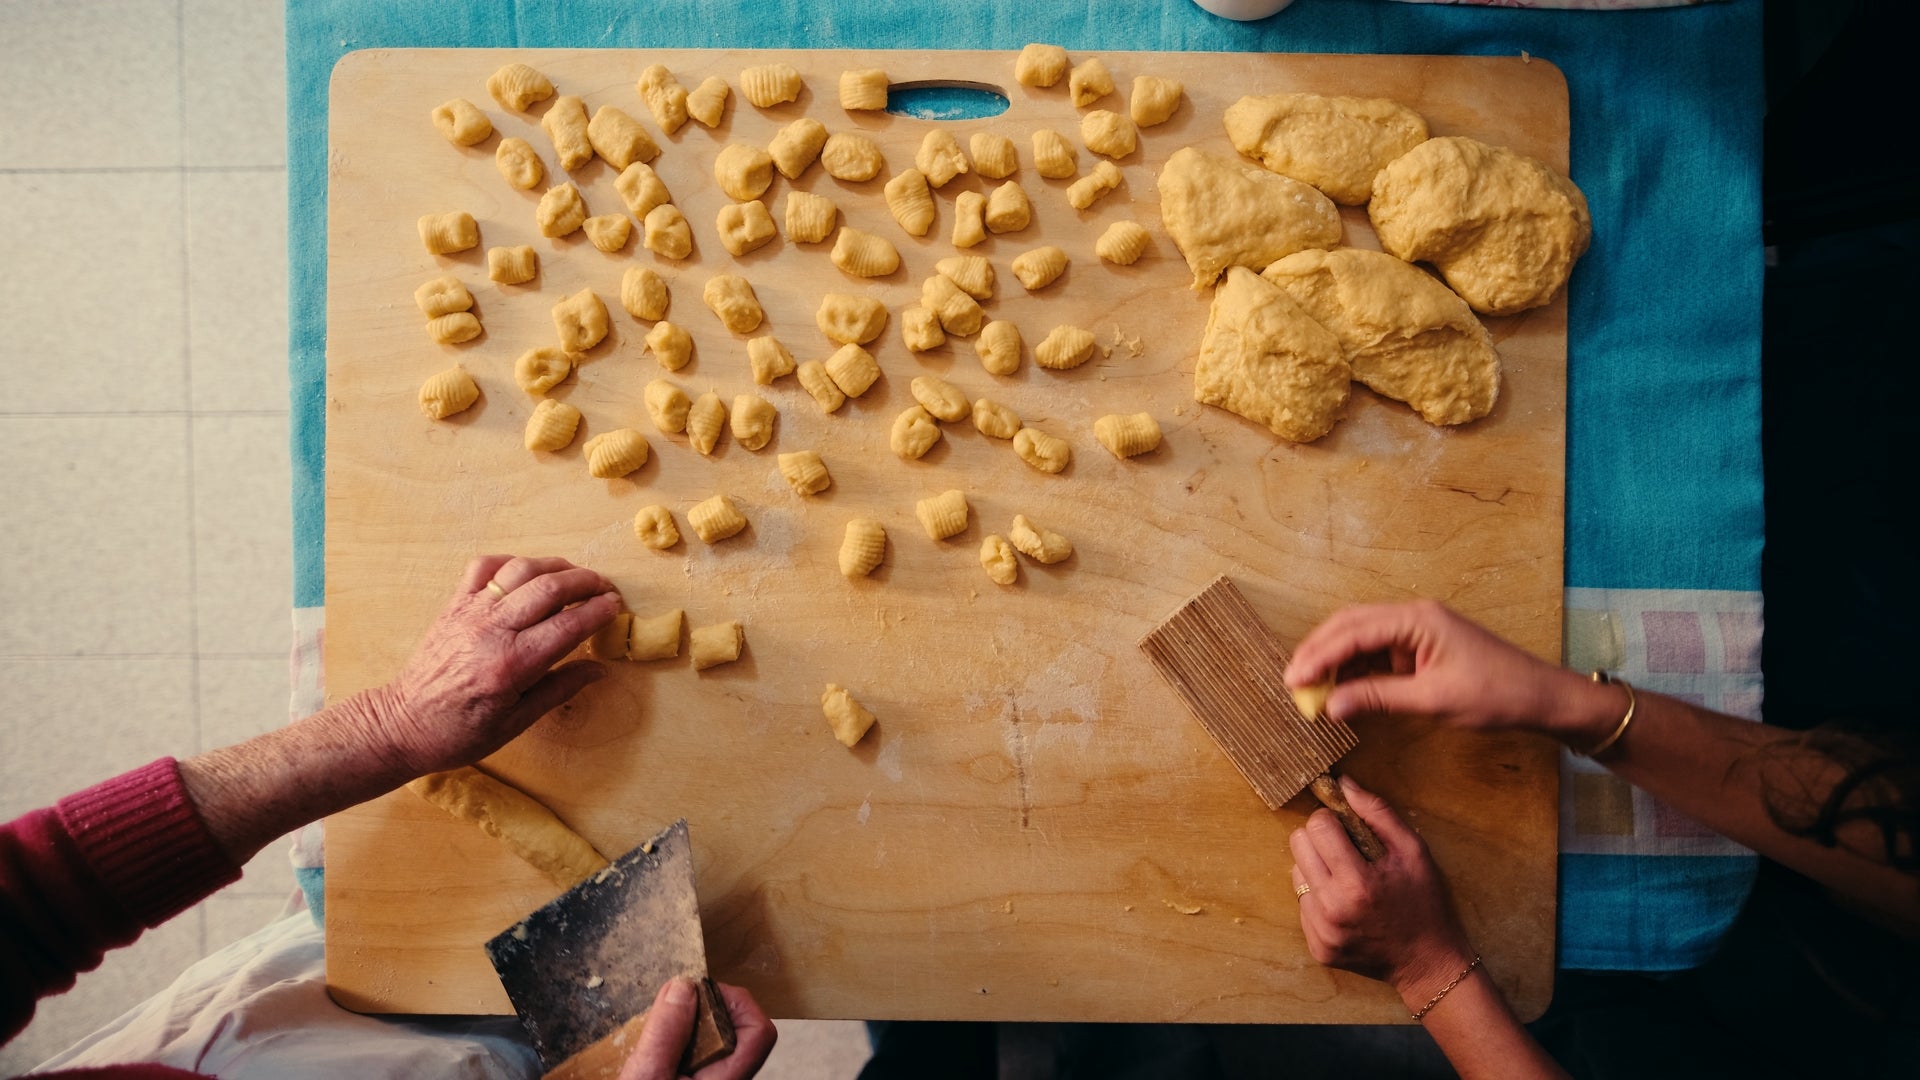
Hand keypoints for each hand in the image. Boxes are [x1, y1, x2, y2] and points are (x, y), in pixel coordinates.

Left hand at [362, 555, 620, 775]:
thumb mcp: (517, 723)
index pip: (569, 625)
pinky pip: (485, 566)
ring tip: (574, 576)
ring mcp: (471, 612)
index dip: (599, 611)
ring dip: (555, 566)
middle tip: (604, 588)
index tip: (616, 607)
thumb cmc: (460, 732)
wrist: (403, 724)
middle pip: (550, 587)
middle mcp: (492, 630)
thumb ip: (560, 689)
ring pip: (521, 569)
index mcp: (513, 665)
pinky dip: (511, 562)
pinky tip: (526, 573)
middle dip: (586, 582)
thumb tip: (599, 669)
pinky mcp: (454, 604)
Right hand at [619, 978, 777, 1079]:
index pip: (760, 1033)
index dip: (735, 1002)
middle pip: (739, 1032)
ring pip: (719, 1043)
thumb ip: (666, 1034)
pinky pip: (701, 1057)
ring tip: (661, 1034)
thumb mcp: (646, 1077)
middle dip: (708, 1012)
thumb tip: (683, 988)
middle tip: (672, 1010)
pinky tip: (659, 1051)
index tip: (699, 994)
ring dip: (692, 1028)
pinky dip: (683, 1045)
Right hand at [1285, 600, 1616, 746]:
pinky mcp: (1421, 647)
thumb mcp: (1433, 701)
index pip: (1353, 632)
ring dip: (1334, 662)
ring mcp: (1417, 631)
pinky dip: (1355, 670)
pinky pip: (1377, 653)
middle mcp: (1413, 617)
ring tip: (1310, 689)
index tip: (1293, 680)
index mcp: (1417, 619)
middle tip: (1292, 682)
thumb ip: (1378, 698)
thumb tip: (1331, 704)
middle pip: (1350, 625)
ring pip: (1360, 638)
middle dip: (1318, 652)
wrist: (1541, 697)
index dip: (1318, 656)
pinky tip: (1341, 690)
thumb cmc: (1497, 694)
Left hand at [1288, 776, 1475, 1007]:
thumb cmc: (1424, 902)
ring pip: (1295, 874)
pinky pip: (1302, 905)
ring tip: (1348, 880)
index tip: (1348, 828)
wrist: (1428, 963)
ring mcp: (1322, 932)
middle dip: (1320, 839)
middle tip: (1346, 852)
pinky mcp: (1317, 947)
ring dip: (1317, 869)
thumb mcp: (1414, 851)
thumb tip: (1343, 784)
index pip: (1317, 826)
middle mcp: (1332, 909)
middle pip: (1298, 845)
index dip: (1332, 819)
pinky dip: (1319, 898)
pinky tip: (1346, 905)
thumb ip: (1378, 813)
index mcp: (1357, 883)